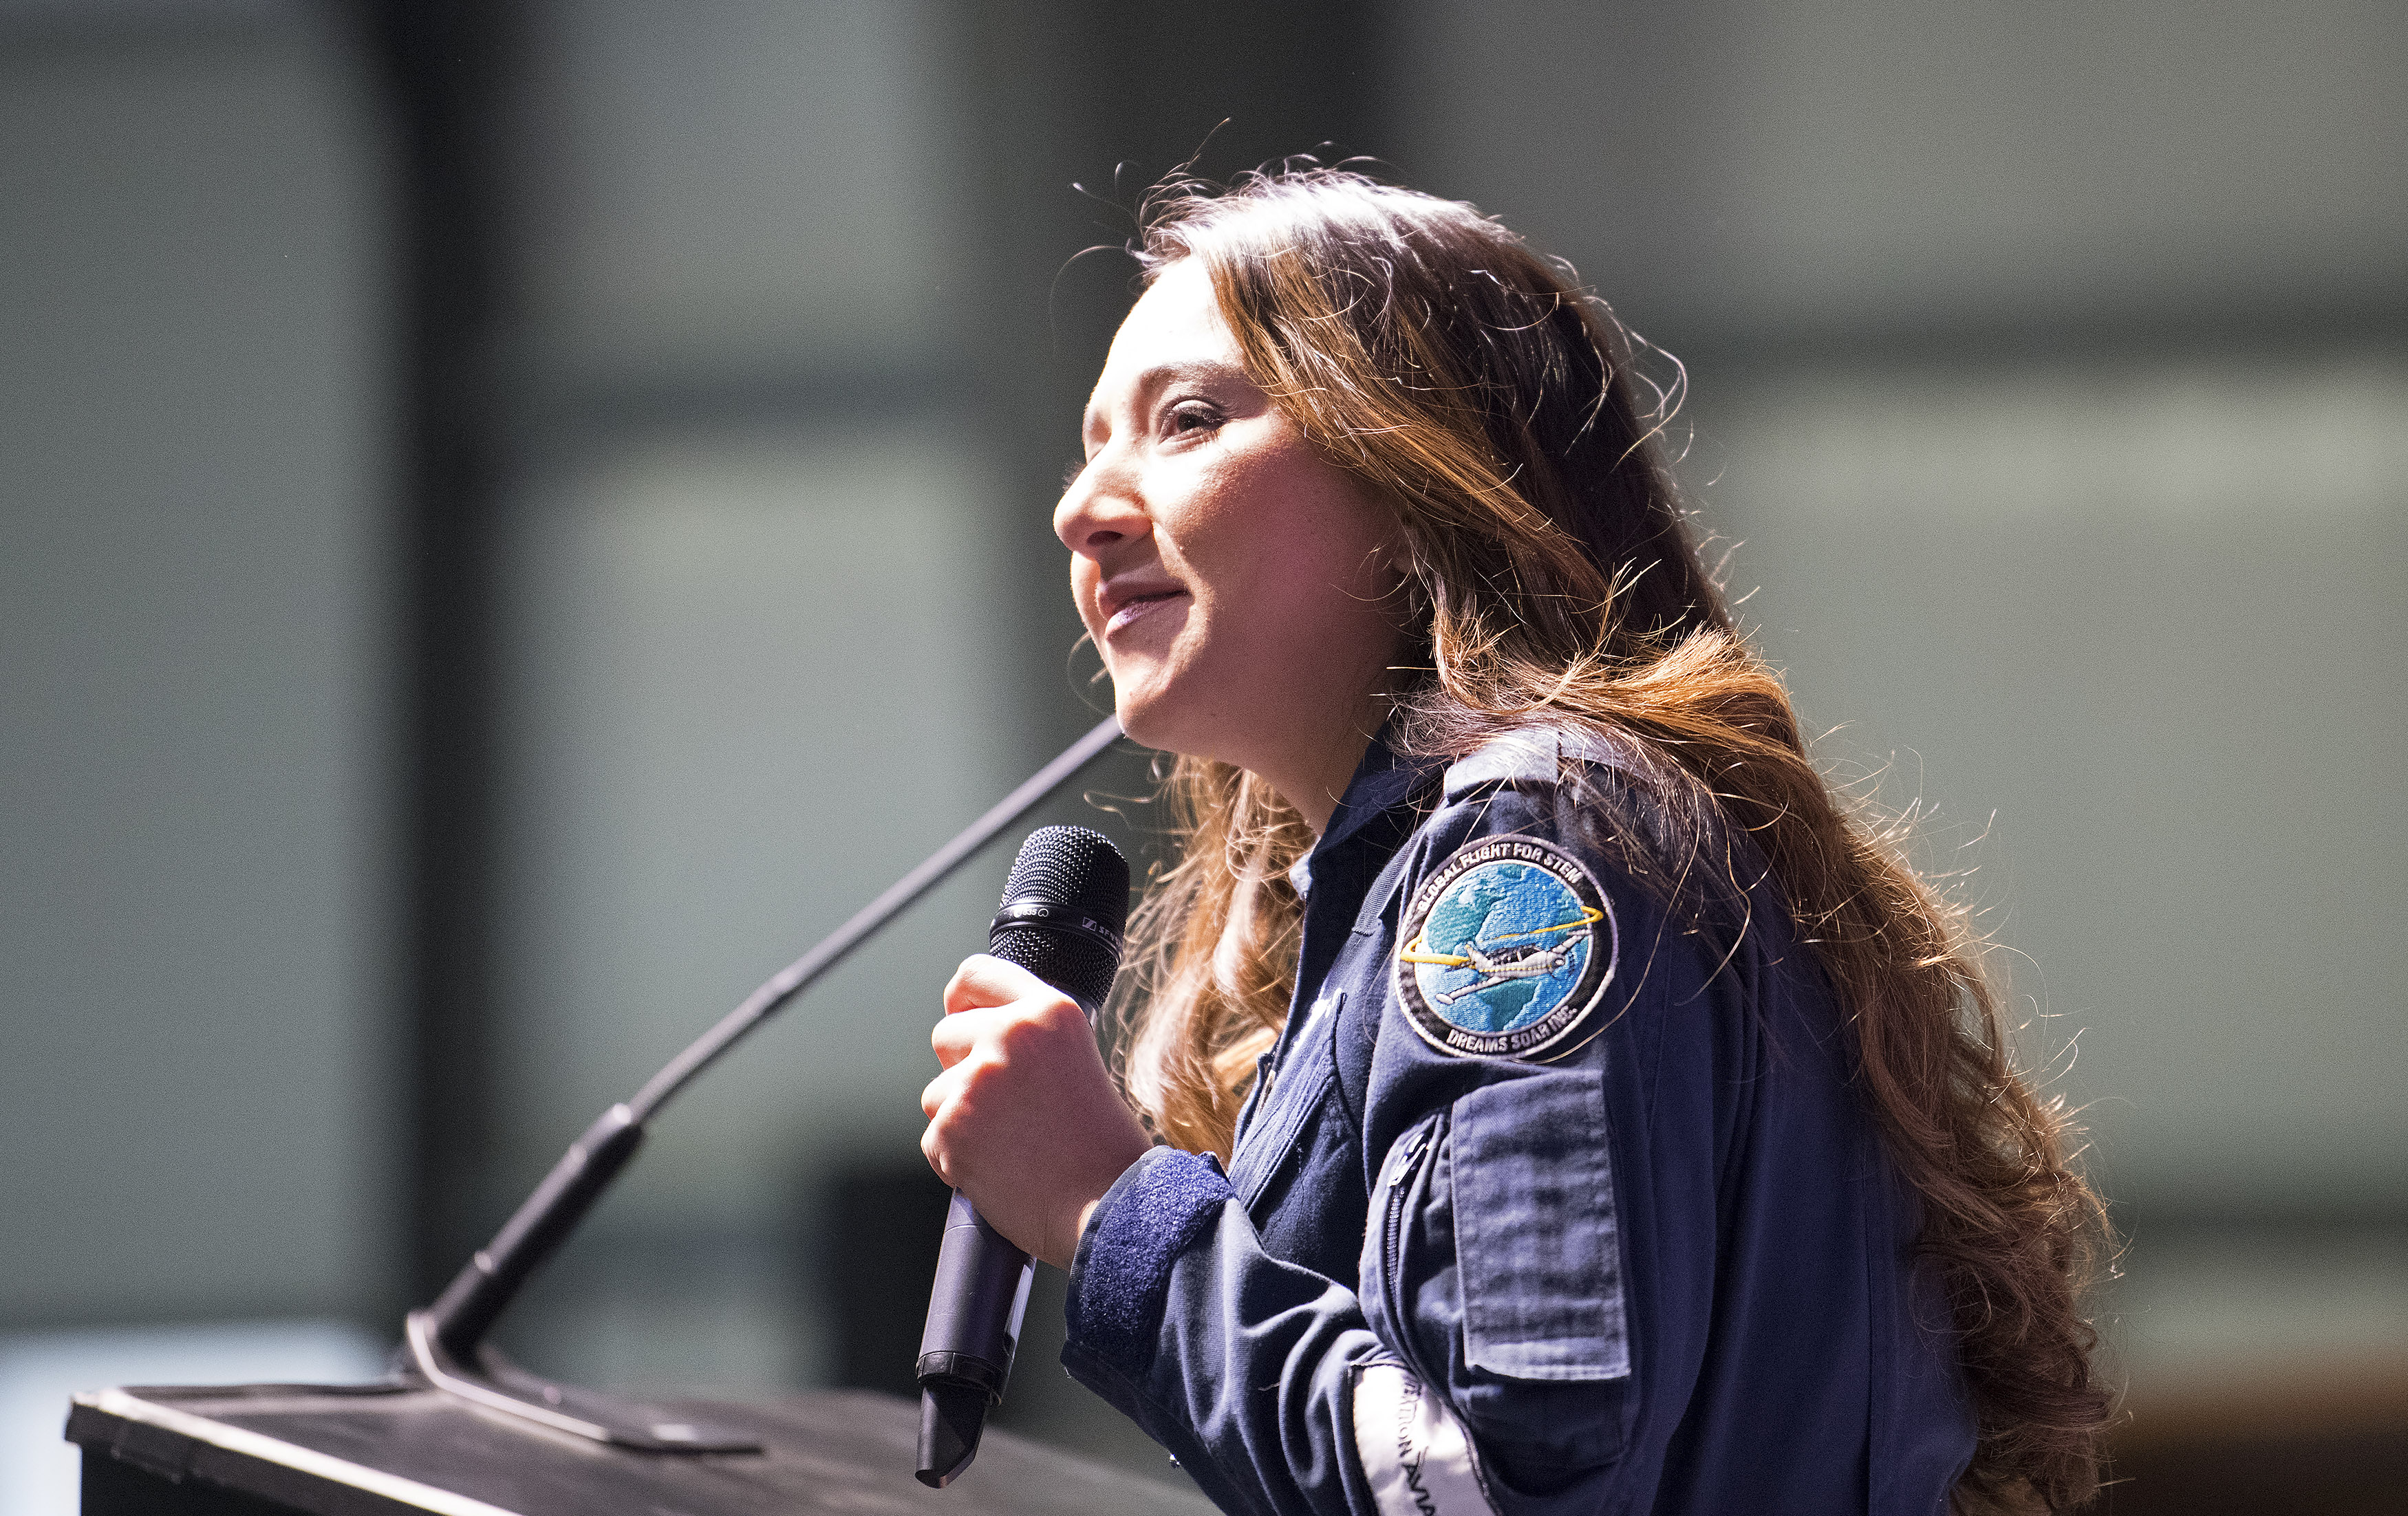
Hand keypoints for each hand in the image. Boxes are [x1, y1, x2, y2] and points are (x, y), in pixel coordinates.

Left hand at [921, 954, 1153, 1269]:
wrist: (1112, 1205)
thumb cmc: (1101, 1146)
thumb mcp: (1078, 1061)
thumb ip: (1031, 1037)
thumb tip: (979, 1030)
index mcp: (1049, 1012)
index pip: (975, 974)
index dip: (963, 999)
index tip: (962, 1014)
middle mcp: (1010, 1035)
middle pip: (946, 1034)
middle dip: (962, 1069)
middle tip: (1006, 1105)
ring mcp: (977, 1081)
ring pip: (937, 1092)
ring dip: (961, 1119)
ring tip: (1013, 1143)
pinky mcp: (952, 1127)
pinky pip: (936, 1138)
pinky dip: (958, 1159)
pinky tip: (1001, 1168)